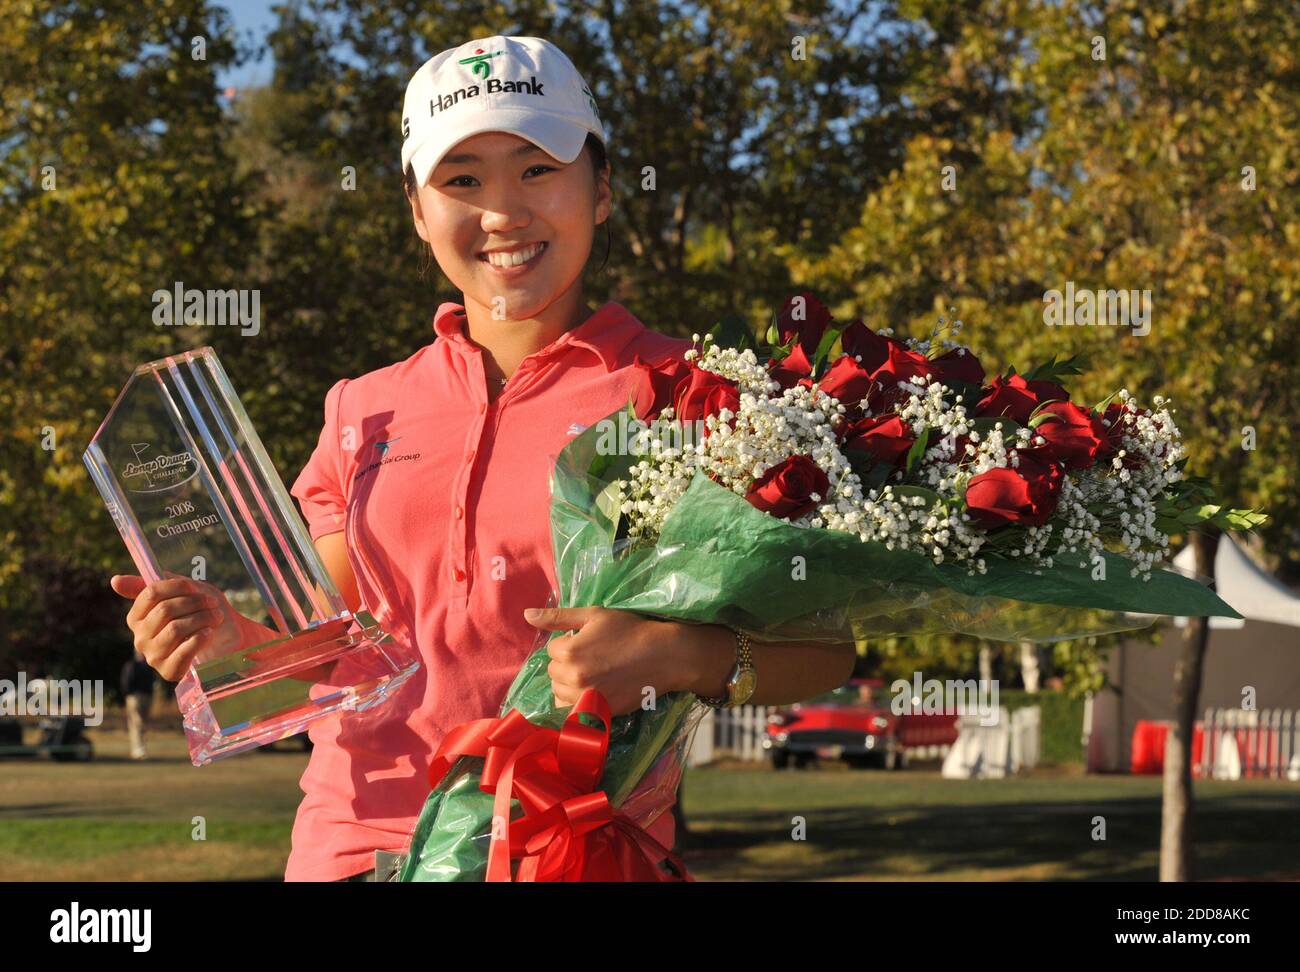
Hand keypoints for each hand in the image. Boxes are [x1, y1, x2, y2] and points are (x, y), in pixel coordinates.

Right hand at [110, 574, 242, 680]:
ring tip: (216, 616)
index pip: (151, 593)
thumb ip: (155, 585)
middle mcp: (140, 638)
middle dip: (194, 603)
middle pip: (165, 610)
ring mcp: (153, 656)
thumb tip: (114, 580)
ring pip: (175, 628)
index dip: (177, 587)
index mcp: (138, 617)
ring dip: (202, 618)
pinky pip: (184, 651)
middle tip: (212, 603)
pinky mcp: (169, 671)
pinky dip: (200, 638)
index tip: (195, 588)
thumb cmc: (201, 614)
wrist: (226, 642)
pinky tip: (209, 633)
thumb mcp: (184, 593)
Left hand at [522, 606, 686, 715]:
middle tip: (591, 657)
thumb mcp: (594, 615)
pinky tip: (593, 690)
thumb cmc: (630, 630)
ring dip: (569, 684)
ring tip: (592, 673)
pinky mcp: (598, 712)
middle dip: (566, 664)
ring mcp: (585, 698)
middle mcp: (573, 678)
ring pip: (559, 693)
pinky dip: (577, 702)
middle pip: (553, 673)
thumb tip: (526, 615)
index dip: (568, 643)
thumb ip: (558, 617)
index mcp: (568, 652)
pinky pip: (573, 711)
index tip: (587, 641)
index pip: (551, 650)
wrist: (663, 656)